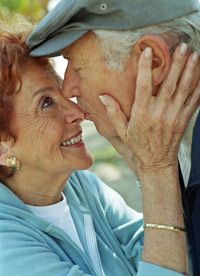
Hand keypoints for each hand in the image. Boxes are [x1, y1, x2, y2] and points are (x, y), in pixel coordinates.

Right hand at [99, 46, 199, 173]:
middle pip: (169, 84)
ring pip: (183, 90)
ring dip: (189, 71)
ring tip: (193, 54)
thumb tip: (103, 96)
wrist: (157, 162)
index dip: (146, 68)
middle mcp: (159, 112)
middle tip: (180, 46)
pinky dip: (198, 89)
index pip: (144, 86)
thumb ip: (114, 113)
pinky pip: (193, 102)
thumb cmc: (138, 146)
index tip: (149, 51)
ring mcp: (174, 116)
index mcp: (142, 113)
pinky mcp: (183, 120)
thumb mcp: (122, 132)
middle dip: (175, 63)